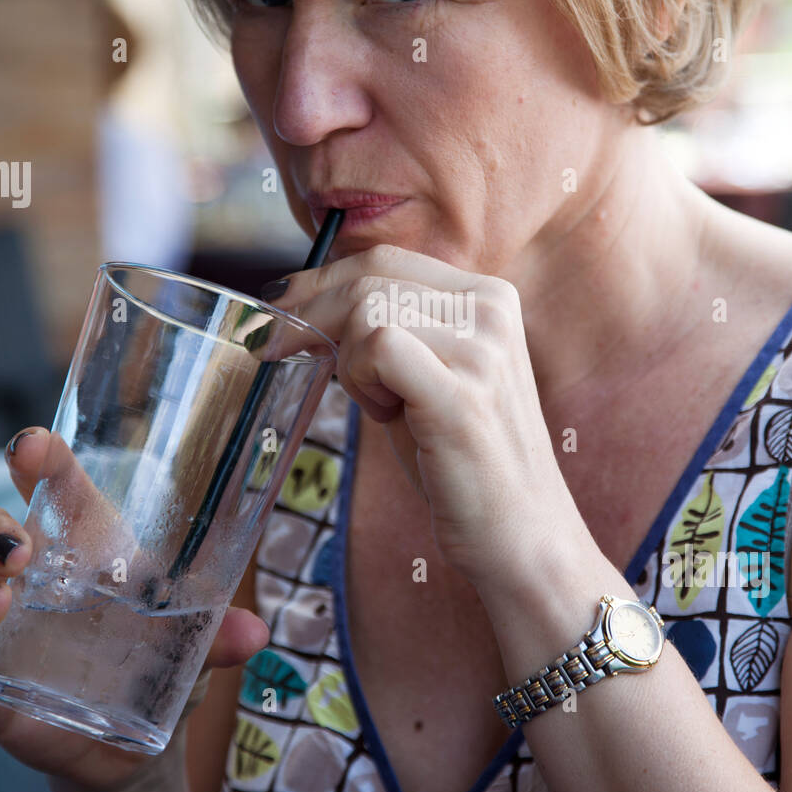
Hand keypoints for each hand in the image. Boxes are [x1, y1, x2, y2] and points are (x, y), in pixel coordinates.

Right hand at [0, 427, 268, 791]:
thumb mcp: (191, 651)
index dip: (42, 459)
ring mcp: (7, 623)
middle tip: (21, 550)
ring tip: (0, 599)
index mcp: (88, 550)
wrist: (129, 752)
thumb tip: (255, 635)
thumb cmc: (156, 674)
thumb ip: (217, 640)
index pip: (58, 488)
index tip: (33, 447)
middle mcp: (37, 577)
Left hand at [265, 244, 577, 593]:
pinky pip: (376, 347)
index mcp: (490, 296)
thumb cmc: (463, 460)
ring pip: (367, 313)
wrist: (519, 532)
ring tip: (381, 407)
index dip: (322, 281)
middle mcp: (492, 310)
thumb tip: (306, 301)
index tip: (279, 308)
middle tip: (271, 347)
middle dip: (308, 312)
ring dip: (349, 364)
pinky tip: (387, 415)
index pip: (385, 260)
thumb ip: (391, 330)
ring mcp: (481, 348)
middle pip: (369, 277)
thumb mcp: (430, 374)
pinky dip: (361, 380)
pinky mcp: (461, 393)